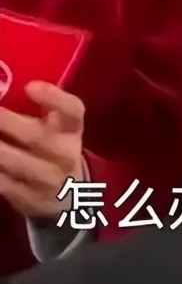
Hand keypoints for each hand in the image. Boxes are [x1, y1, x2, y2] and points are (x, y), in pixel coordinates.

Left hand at [0, 81, 84, 219]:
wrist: (68, 199)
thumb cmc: (54, 151)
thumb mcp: (58, 130)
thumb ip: (36, 111)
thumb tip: (0, 85)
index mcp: (71, 130)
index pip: (72, 111)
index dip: (54, 98)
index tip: (30, 86)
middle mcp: (64, 154)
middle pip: (34, 135)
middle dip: (3, 121)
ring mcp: (47, 179)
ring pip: (9, 159)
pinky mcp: (27, 198)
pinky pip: (0, 181)